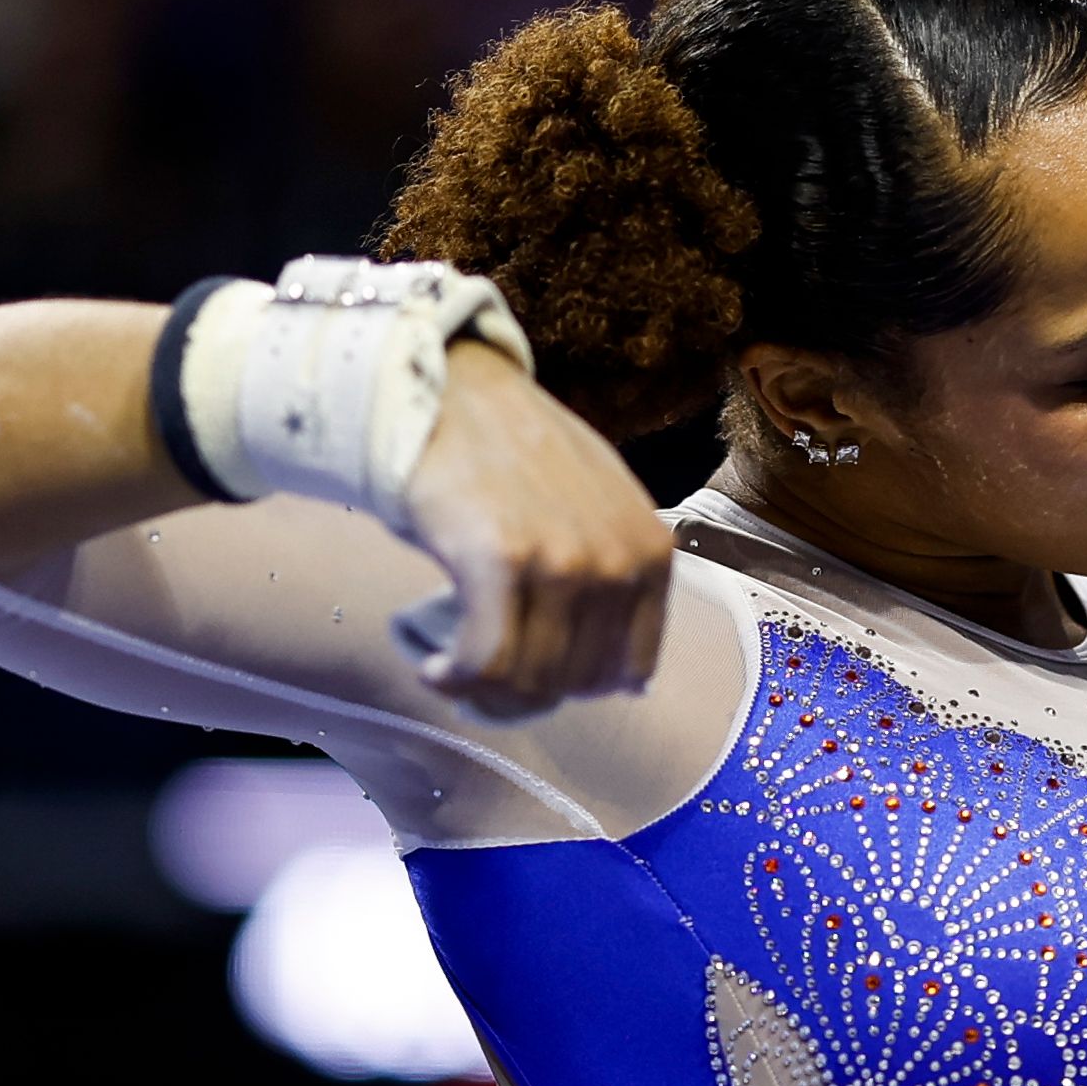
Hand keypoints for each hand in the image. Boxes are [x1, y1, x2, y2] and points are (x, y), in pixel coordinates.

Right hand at [398, 341, 674, 716]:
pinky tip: (435, 667)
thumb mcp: (599, 506)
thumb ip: (619, 578)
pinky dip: (456, 679)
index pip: (629, 671)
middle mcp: (618, 561)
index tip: (532, 677)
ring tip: (452, 672)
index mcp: (652, 552)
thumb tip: (627, 680)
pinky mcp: (501, 561)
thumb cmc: (514, 450)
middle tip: (479, 678)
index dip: (574, 688)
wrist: (451, 389)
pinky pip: (486, 662)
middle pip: (576, 683)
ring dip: (484, 695)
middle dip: (524, 696)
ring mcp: (563, 562)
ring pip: (530, 681)